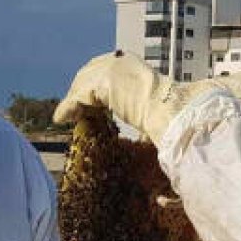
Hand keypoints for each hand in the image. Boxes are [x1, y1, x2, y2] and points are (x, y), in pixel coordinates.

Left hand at [54, 51, 240, 142]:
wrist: (179, 115)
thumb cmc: (178, 125)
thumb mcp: (159, 124)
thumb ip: (148, 131)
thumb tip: (156, 174)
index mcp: (140, 72)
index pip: (111, 70)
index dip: (96, 86)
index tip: (90, 104)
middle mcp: (127, 65)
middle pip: (93, 72)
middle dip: (81, 88)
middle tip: (72, 109)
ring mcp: (116, 70)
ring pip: (84, 83)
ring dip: (73, 99)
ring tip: (66, 116)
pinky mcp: (105, 81)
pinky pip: (79, 95)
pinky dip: (68, 106)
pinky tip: (61, 118)